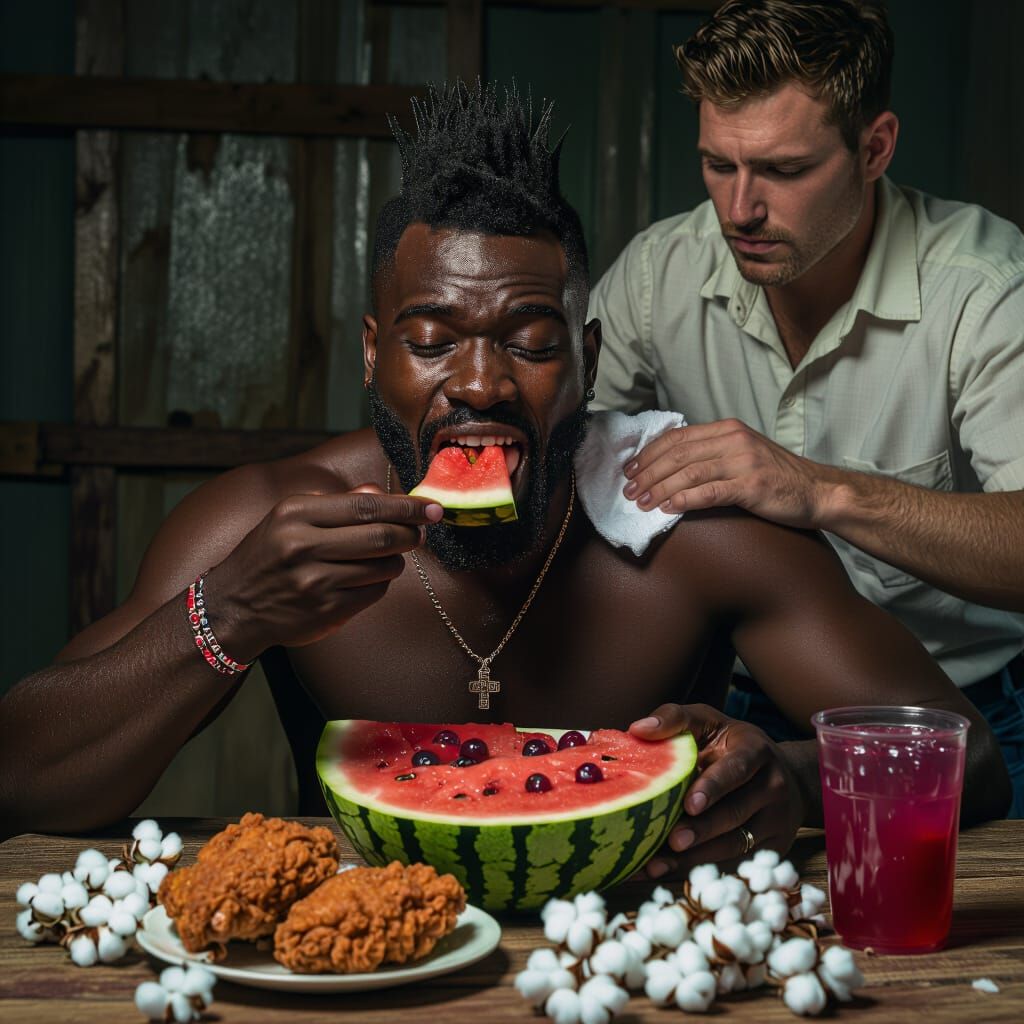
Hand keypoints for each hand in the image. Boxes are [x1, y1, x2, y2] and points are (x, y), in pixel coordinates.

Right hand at [208, 484, 442, 657]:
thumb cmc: (268, 555)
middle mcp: (302, 546)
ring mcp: (314, 582)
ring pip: (383, 567)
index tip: (432, 507)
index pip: (367, 506)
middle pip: (381, 536)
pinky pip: (374, 593)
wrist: (230, 607)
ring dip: (396, 560)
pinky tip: (369, 578)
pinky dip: (381, 583)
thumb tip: (381, 493)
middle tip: (421, 533)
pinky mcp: (325, 611)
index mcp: (295, 513)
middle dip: (410, 534)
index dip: (406, 507)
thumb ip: (337, 504)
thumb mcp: (290, 518)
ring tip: (390, 555)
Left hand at [623, 418, 835, 528]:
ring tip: (641, 502)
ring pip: (689, 472)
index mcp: (728, 429)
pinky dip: (684, 499)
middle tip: (629, 490)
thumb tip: (672, 464)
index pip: (678, 437)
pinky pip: (709, 492)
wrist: (818, 491)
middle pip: (678, 454)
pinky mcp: (752, 485)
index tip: (631, 469)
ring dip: (659, 488)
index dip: (650, 453)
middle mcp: (734, 440)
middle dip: (648, 472)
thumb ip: (713, 453)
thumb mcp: (743, 454)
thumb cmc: (778, 477)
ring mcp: (743, 461)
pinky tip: (667, 508)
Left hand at [628, 703, 804, 879]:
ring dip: (695, 857)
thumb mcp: (708, 721)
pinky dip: (699, 870)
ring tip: (658, 865)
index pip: (736, 769)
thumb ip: (674, 719)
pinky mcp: (775, 848)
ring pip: (735, 844)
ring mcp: (777, 821)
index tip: (689, 804)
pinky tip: (665, 873)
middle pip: (735, 812)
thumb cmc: (730, 745)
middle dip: (702, 829)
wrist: (785, 774)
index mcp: (756, 751)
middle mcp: (772, 786)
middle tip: (672, 841)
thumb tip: (637, 729)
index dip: (714, 787)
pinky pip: (735, 862)